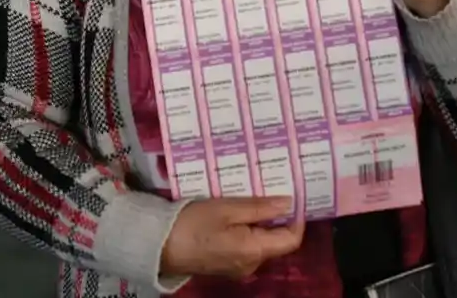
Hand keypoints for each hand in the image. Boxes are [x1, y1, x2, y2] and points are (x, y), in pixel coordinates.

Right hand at [160, 196, 303, 279]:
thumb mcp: (228, 208)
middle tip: (268, 189)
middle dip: (275, 216)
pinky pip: (245, 246)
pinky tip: (234, 212)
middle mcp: (251, 264)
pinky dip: (246, 229)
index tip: (293, 195)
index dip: (296, 218)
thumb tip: (289, 203)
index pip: (291, 239)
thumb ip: (260, 207)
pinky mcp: (225, 265)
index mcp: (255, 251)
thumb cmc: (193, 223)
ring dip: (258, 221)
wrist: (159, 246)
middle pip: (275, 241)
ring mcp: (238, 267)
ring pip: (260, 242)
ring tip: (249, 196)